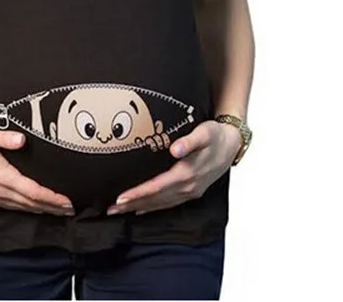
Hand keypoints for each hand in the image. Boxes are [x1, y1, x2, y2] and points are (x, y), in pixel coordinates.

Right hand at [0, 124, 74, 216]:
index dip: (51, 198)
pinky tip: (33, 207)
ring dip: (41, 210)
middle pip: (30, 203)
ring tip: (57, 210)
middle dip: (51, 207)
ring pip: (21, 208)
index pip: (32, 191)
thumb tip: (21, 140)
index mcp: (0, 175)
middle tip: (70, 209)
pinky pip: (10, 207)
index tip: (66, 200)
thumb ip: (4, 137)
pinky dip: (26, 209)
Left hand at [106, 121, 241, 215]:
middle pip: (155, 200)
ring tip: (120, 211)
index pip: (156, 187)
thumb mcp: (204, 132)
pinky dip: (154, 207)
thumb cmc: (215, 135)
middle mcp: (187, 187)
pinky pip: (169, 203)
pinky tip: (142, 209)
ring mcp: (190, 192)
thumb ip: (189, 141)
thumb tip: (175, 149)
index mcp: (187, 174)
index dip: (138, 194)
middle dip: (132, 204)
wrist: (232, 145)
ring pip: (160, 204)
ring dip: (139, 208)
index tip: (120, 198)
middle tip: (110, 209)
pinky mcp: (192, 192)